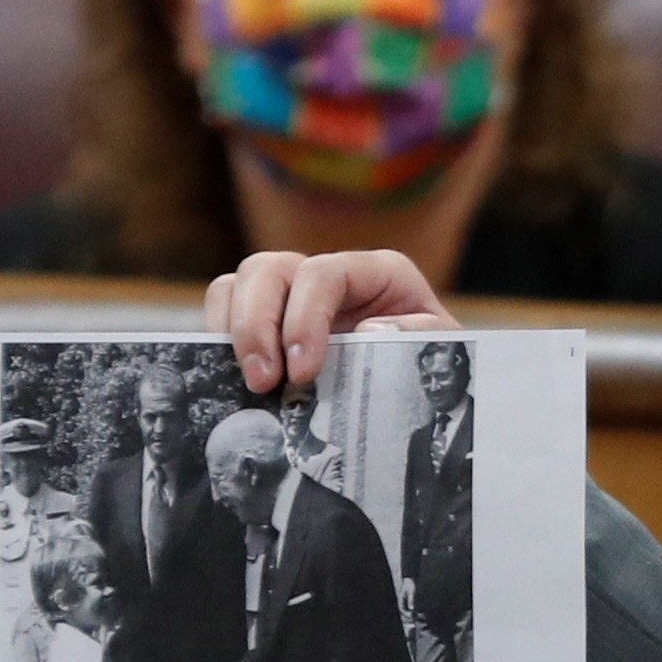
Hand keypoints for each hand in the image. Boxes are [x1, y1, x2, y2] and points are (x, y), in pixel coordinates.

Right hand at [206, 251, 460, 393]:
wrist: (424, 392)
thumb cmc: (433, 363)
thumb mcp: (442, 348)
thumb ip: (419, 334)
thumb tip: (369, 329)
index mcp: (373, 273)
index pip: (323, 274)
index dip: (304, 318)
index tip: (301, 372)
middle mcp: (324, 276)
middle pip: (267, 269)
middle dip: (255, 325)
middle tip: (261, 382)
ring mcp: (290, 298)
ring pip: (236, 286)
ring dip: (231, 334)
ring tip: (248, 385)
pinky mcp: (266, 326)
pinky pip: (224, 318)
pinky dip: (219, 347)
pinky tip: (232, 384)